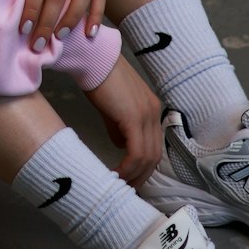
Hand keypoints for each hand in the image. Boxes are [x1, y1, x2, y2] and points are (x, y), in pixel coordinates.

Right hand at [84, 56, 162, 187]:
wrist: (94, 59)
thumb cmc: (99, 79)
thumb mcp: (112, 108)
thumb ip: (119, 127)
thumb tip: (121, 145)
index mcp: (151, 109)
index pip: (154, 146)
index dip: (144, 167)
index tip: (130, 179)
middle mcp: (154, 113)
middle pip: (154, 155)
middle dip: (141, 176)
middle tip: (126, 189)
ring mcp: (146, 115)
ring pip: (147, 157)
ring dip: (134, 175)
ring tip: (118, 184)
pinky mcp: (134, 117)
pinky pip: (136, 152)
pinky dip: (128, 167)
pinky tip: (116, 173)